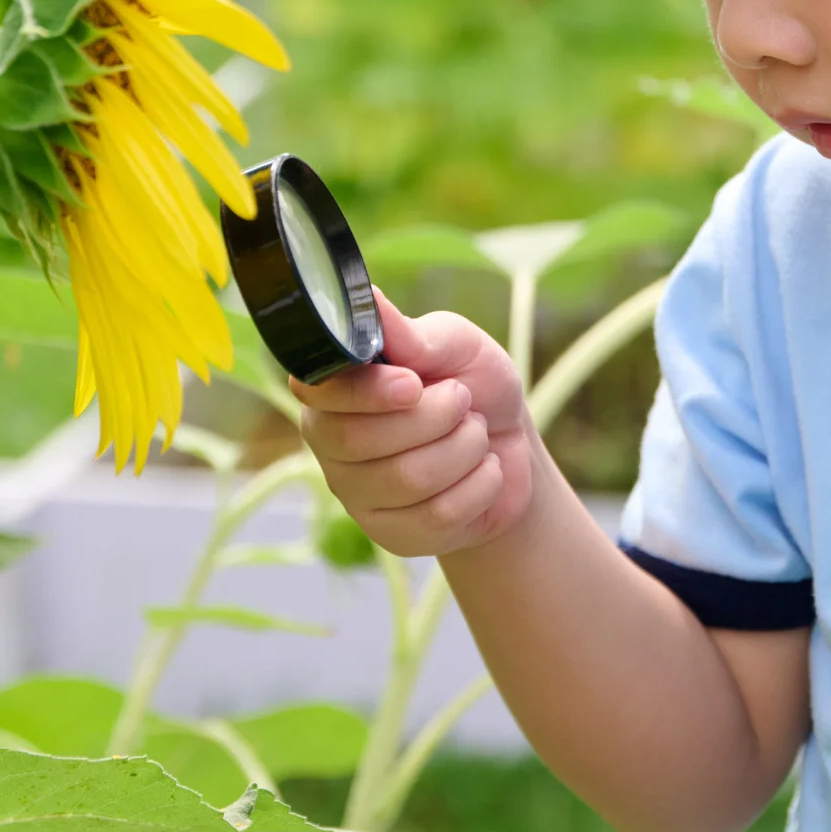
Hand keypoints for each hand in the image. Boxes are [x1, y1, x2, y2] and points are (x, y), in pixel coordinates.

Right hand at [294, 292, 534, 555]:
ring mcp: (358, 494)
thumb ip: (411, 333)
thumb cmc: (473, 382)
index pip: (319, 393)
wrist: (511, 443)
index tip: (413, 383)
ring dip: (465, 447)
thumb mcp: (455, 344)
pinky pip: (437, 515)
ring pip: (407, 479)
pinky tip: (483, 470)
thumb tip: (368, 297)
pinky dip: (481, 484)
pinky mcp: (393, 534)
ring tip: (475, 432)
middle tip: (463, 399)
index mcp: (334, 390)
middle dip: (434, 415)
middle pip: (361, 441)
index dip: (367, 391)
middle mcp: (331, 443)